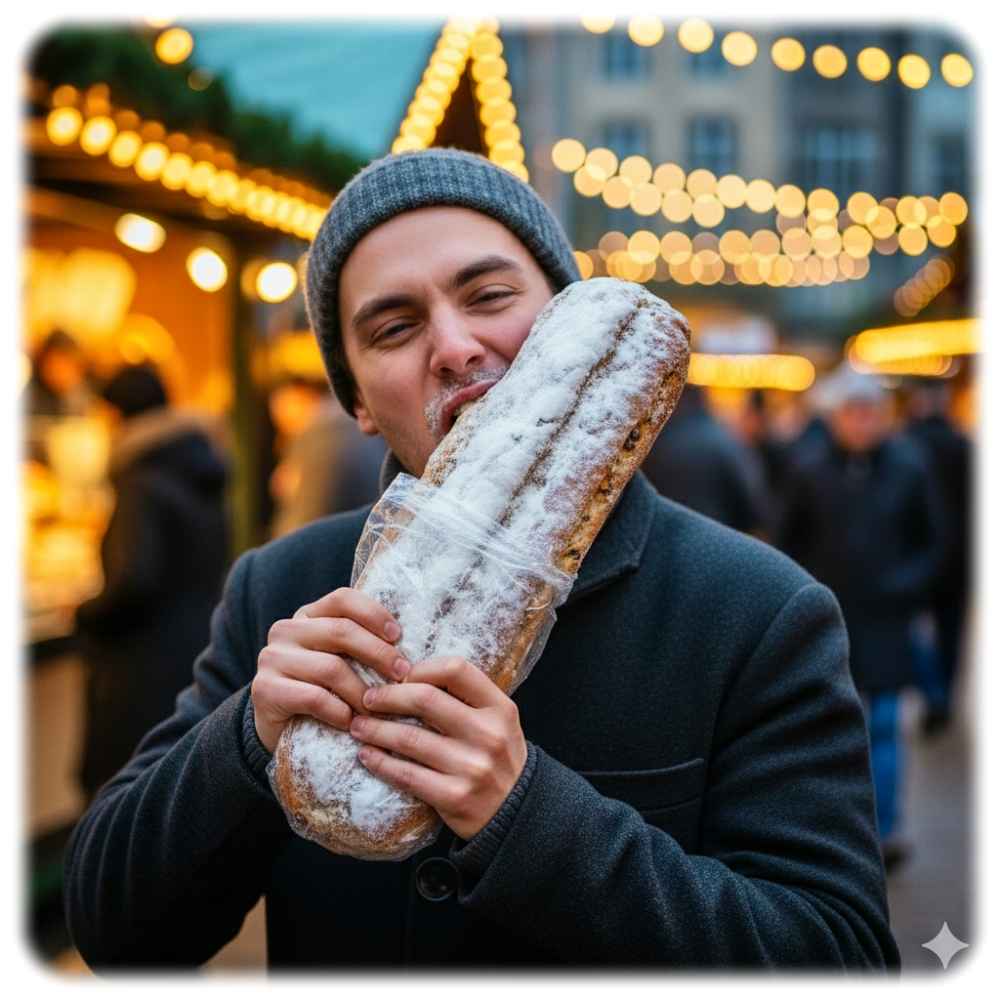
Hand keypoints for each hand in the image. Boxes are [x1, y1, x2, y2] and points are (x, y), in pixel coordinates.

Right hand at [251, 588, 408, 753]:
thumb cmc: (322, 690)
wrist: (279, 727)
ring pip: (331, 667)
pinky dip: (340, 712)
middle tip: (403, 675)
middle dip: (379, 654)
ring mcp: (271, 658)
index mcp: (307, 615)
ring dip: (363, 692)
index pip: (343, 599)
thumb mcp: (341, 659)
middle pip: (341, 631)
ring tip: (379, 708)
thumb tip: (408, 642)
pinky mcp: (264, 690)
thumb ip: (361, 643)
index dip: (374, 613)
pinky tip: (351, 722)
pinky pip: (314, 698)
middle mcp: (285, 630)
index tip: (398, 636)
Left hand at [349, 656, 527, 840]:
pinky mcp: (454, 797)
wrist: (517, 812)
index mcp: (499, 708)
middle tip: (367, 699)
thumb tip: (407, 676)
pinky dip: (380, 762)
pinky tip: (367, 755)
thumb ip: (464, 698)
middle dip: (388, 696)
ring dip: (375, 729)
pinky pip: (406, 774)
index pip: (456, 670)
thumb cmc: (496, 757)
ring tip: (358, 726)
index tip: (401, 677)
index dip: (422, 668)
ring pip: (410, 738)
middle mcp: (488, 734)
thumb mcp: (496, 721)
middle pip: (426, 699)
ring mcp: (471, 767)